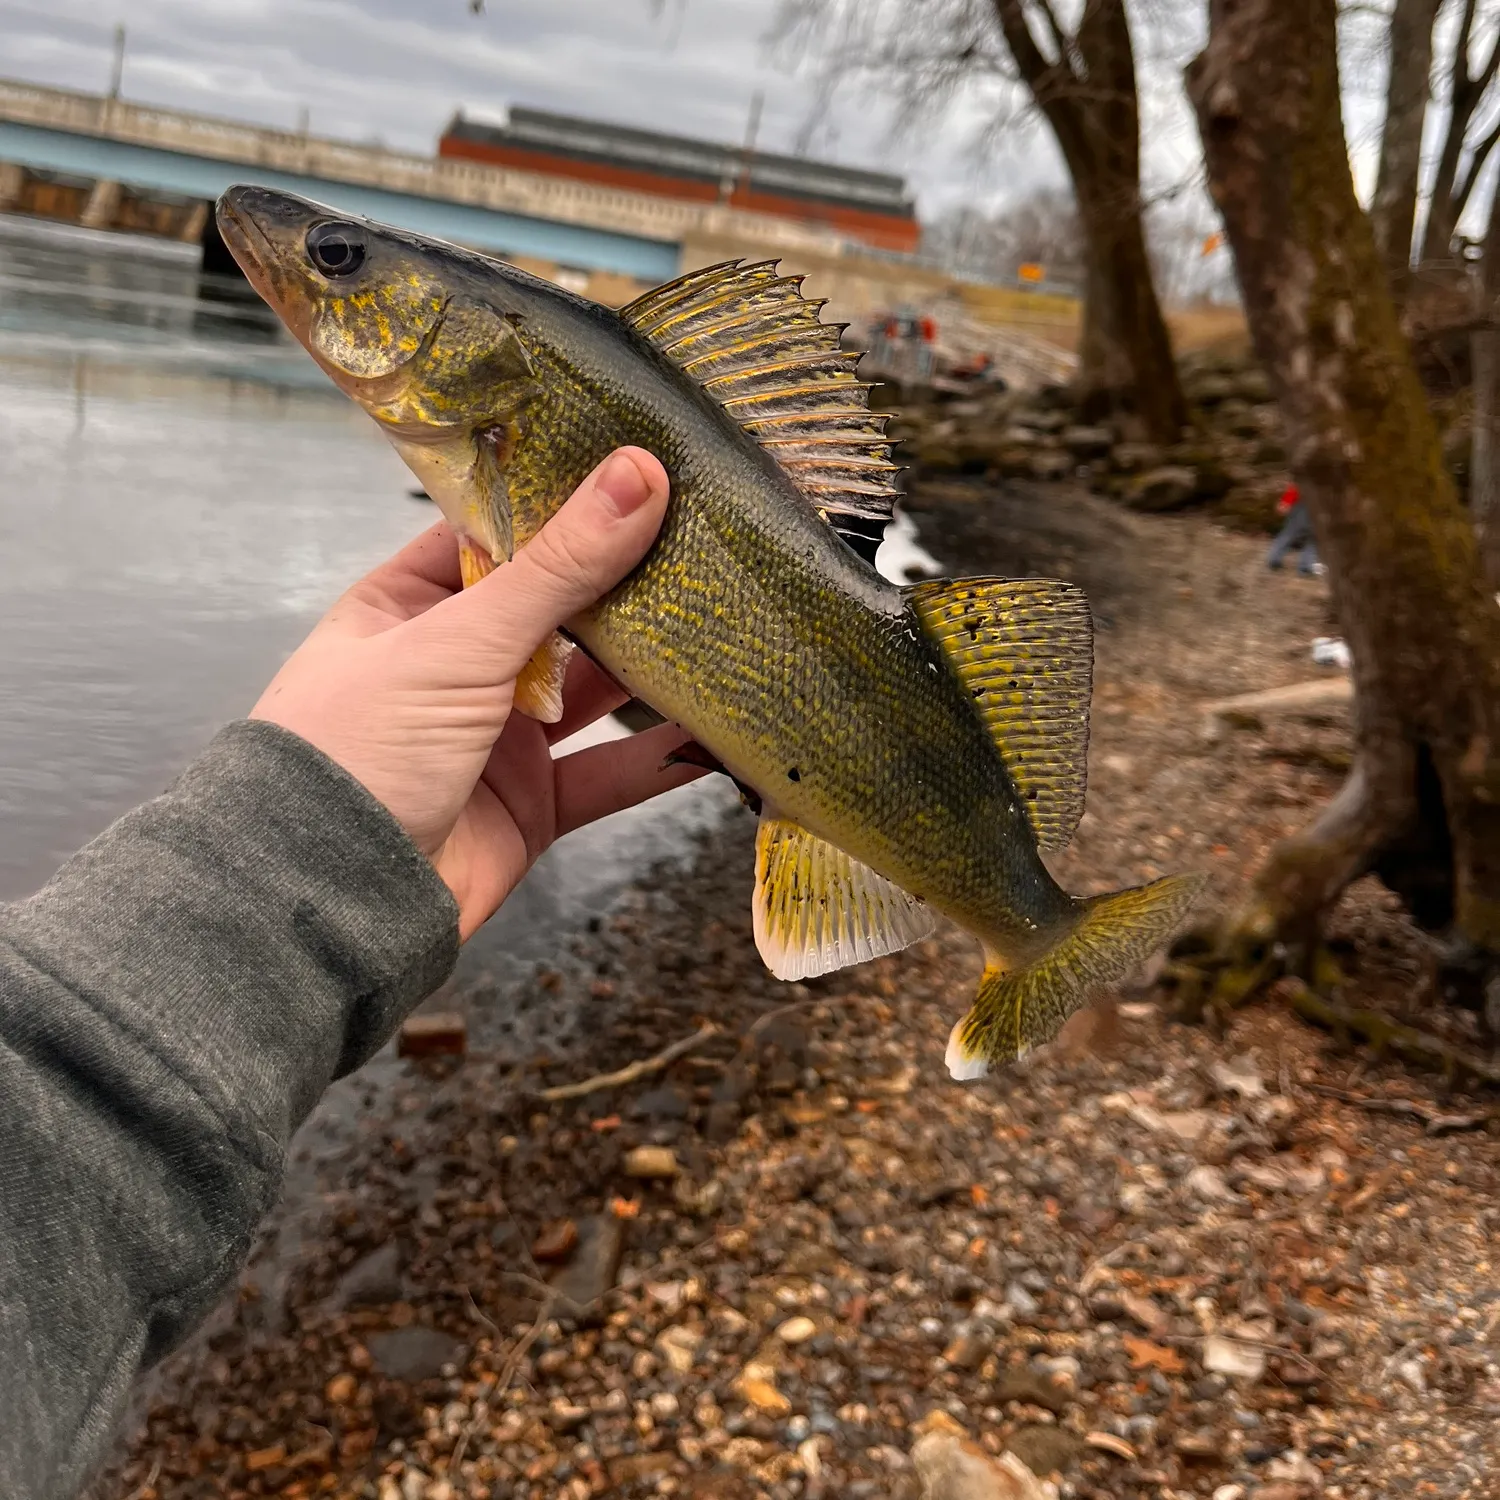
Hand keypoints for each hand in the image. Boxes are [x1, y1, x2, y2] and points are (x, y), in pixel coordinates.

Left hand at [250, 448, 701, 939]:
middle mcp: (453, 666)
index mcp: (408, 607)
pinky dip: (660, 757)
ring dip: (652, 670)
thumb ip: (556, 568)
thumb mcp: (459, 643)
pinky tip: (719, 732)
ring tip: (727, 627)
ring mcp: (496, 737)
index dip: (563, 503)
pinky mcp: (532, 804)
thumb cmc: (358, 751)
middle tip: (707, 540)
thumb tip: (636, 475)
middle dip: (624, 585)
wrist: (331, 904)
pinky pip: (609, 773)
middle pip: (556, 611)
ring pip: (592, 692)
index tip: (640, 466)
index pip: (496, 535)